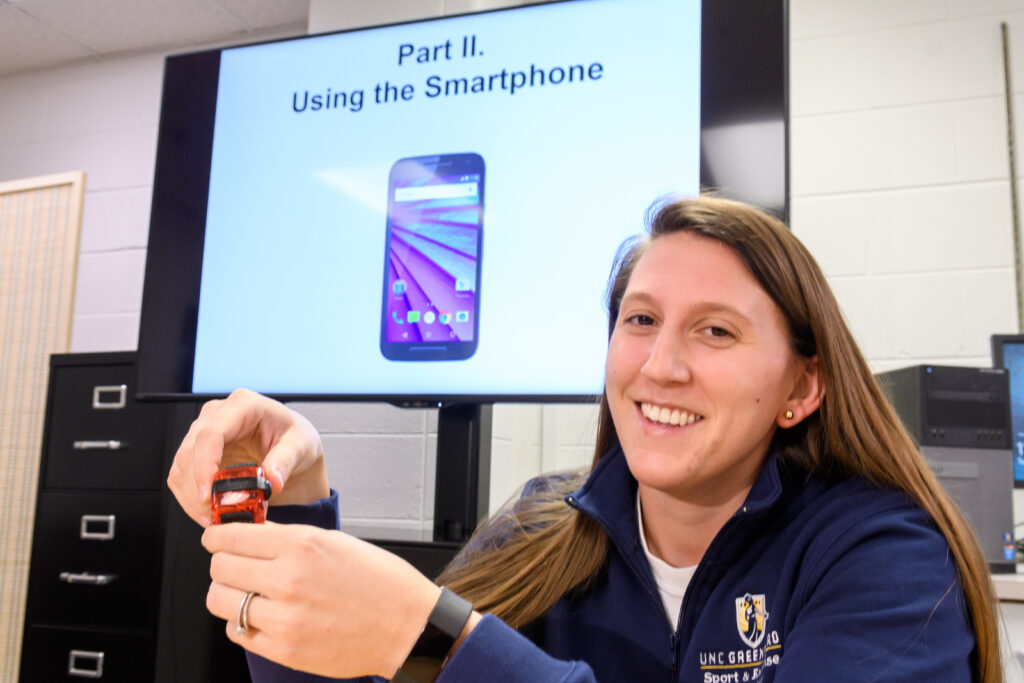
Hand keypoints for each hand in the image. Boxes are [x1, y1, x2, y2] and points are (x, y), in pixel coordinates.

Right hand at [167, 388, 328, 525]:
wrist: (295, 449)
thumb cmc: (297, 440)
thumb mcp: (301, 447)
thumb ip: (285, 461)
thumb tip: (272, 480)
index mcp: (243, 405)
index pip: (211, 434)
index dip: (204, 466)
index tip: (207, 494)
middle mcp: (218, 414)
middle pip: (189, 452)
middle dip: (196, 488)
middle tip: (215, 514)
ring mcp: (204, 431)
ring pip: (180, 466)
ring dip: (191, 497)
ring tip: (215, 517)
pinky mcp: (198, 451)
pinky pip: (182, 476)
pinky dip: (190, 498)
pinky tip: (209, 512)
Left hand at [202, 522, 449, 677]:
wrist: (407, 625)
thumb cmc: (380, 582)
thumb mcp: (335, 542)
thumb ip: (288, 539)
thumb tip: (250, 535)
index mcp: (302, 545)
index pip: (231, 537)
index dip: (217, 537)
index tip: (216, 539)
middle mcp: (288, 580)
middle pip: (219, 568)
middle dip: (222, 563)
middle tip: (234, 564)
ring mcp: (284, 618)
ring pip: (220, 601)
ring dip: (228, 594)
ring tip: (247, 592)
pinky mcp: (284, 649)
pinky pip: (237, 632)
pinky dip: (242, 622)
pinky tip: (262, 615)